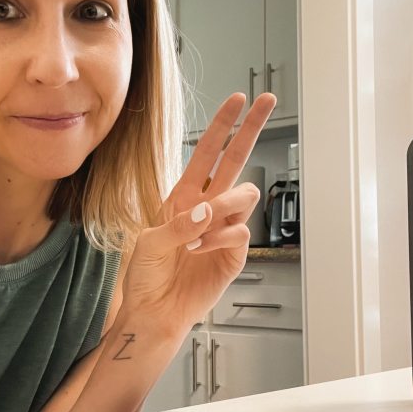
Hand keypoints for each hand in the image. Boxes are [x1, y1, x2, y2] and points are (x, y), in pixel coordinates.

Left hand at [122, 92, 277, 333]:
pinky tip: (200, 250)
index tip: (237, 100)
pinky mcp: (234, 254)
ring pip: (244, 196)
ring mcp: (223, 229)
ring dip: (223, 207)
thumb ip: (179, 224)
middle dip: (251, 129)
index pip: (208, 153)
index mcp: (184, 197)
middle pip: (237, 161)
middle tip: (267, 103)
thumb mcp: (149, 243)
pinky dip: (219, 237)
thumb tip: (208, 208)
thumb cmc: (145, 277)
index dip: (223, 126)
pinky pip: (240, 232)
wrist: (154, 311)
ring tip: (201, 227)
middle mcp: (207, 208)